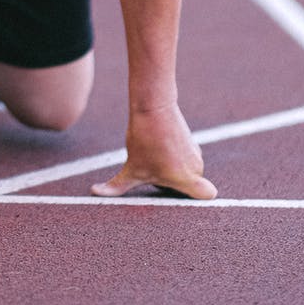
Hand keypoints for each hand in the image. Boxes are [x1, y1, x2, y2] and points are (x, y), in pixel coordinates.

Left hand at [91, 102, 216, 199]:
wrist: (152, 105)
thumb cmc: (145, 139)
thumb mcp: (131, 168)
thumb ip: (117, 186)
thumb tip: (94, 192)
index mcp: (186, 178)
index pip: (209, 196)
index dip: (196, 199)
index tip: (177, 195)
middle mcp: (196, 167)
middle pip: (189, 186)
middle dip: (173, 185)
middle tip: (155, 175)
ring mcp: (195, 153)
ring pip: (185, 171)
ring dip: (172, 170)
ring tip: (153, 159)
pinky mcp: (190, 141)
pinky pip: (183, 157)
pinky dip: (172, 157)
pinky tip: (155, 148)